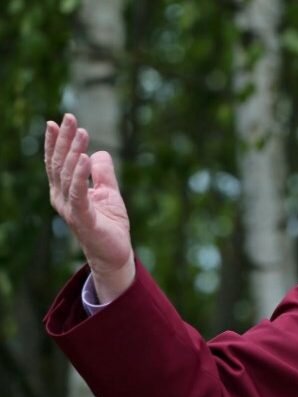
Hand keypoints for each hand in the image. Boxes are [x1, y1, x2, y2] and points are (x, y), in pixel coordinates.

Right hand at [44, 114, 134, 302]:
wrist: (115, 253)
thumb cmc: (109, 224)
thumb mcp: (108, 192)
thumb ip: (103, 174)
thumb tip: (99, 152)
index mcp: (66, 191)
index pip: (57, 162)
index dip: (56, 142)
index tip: (57, 121)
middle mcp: (62, 198)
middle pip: (59, 163)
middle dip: (64, 139)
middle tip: (69, 117)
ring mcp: (71, 209)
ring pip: (67, 175)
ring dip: (74, 151)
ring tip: (81, 133)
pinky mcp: (83, 219)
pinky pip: (79, 194)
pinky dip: (80, 176)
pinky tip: (84, 159)